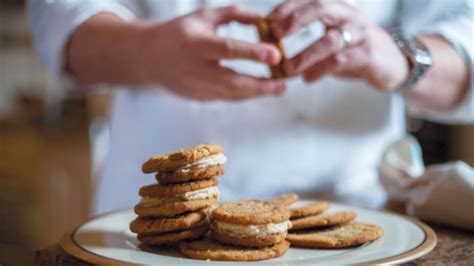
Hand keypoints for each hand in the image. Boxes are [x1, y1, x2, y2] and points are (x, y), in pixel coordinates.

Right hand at [140, 5, 285, 100]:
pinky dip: (244, 95)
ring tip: (277, 89)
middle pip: (232, 81)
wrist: (148, 57)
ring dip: (256, 93)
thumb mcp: (203, 17)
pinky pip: (225, 98)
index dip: (253, 53)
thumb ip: (233, 14)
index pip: (227, 49)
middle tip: (283, 85)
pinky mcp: (198, 97)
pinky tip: (259, 90)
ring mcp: (195, 87)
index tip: (275, 55)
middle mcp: (195, 68)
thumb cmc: (179, 32)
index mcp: (196, 44)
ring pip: (231, 95)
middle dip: (260, 85)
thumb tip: (262, 20)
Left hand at [269, 0, 408, 90]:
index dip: (287, 7)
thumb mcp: (332, 36)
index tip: (267, 21)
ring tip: (288, 68)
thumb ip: (308, 36)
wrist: (393, 63)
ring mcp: (360, 34)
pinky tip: (307, 79)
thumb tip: (272, 43)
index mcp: (338, 8)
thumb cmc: (355, 50)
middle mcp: (349, 16)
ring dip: (305, 54)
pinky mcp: (367, 55)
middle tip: (276, 35)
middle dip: (296, 19)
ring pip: (329, 40)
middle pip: (321, 8)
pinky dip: (320, 70)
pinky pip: (340, 61)